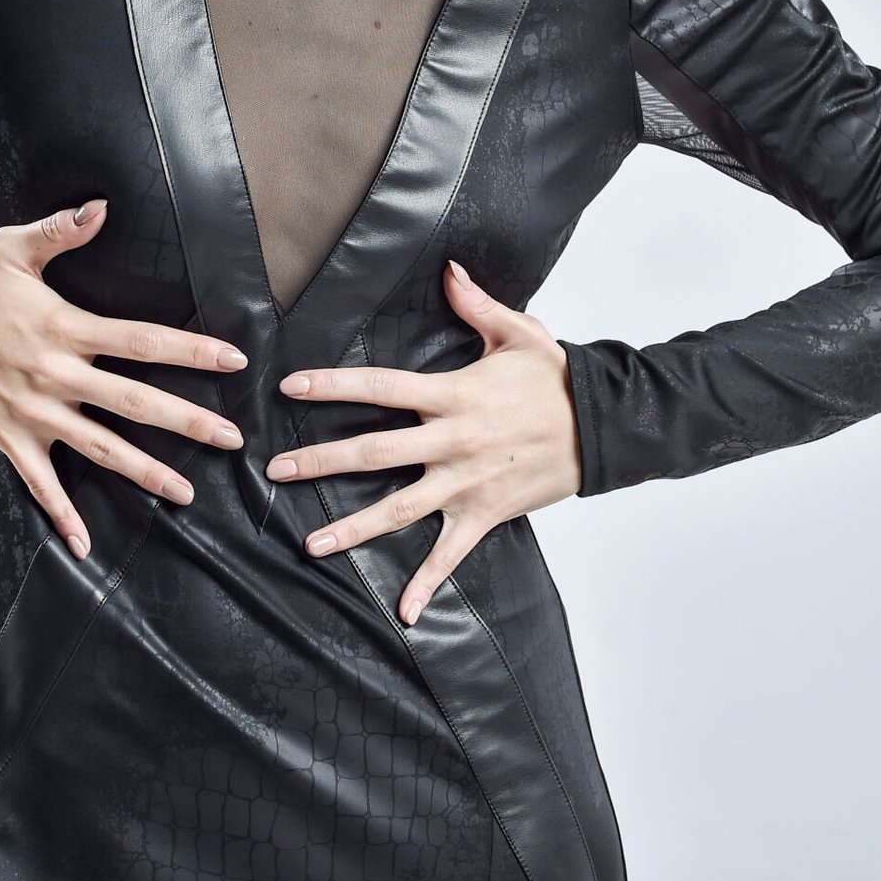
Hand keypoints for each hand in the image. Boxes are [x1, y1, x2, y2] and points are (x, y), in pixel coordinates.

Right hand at [0, 200, 247, 558]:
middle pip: (135, 402)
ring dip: (145, 472)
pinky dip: (61, 515)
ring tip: (185, 492)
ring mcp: (33, 412)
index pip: (144, 340)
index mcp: (67, 328)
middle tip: (232, 440)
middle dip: (189, 422)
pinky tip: (83, 543)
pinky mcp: (7, 436)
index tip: (234, 360)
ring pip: (100, 449)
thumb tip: (101, 208)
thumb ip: (61, 230)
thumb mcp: (13, 247)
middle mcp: (57, 375)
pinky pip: (39, 483)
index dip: (192, 352)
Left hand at [265, 258, 583, 624]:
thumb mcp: (520, 333)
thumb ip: (477, 304)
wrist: (603, 427)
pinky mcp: (485, 514)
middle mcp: (453, 442)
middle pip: (375, 453)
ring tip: (309, 544)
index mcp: (454, 394)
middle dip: (321, 461)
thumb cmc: (558, 379)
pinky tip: (403, 612)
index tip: (291, 387)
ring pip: (399, 510)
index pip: (381, 388)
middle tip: (276, 471)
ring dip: (352, 529)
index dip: (334, 386)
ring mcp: (467, 484)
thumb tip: (448, 268)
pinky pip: (450, 554)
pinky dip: (427, 584)